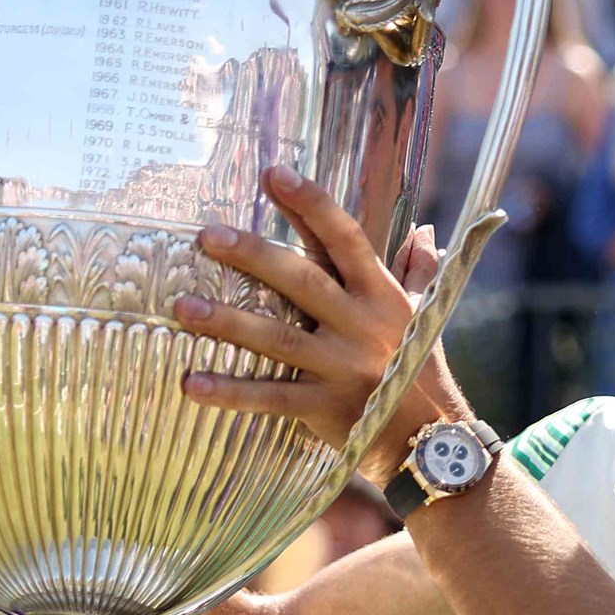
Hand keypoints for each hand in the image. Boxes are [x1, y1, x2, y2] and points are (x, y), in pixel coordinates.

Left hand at [174, 166, 468, 485]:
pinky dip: (230, 392)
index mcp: (383, 295)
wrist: (432, 441)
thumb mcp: (427, 314)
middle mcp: (362, 326)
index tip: (273, 174)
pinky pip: (270, 398)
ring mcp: (342, 368)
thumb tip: (423, 229)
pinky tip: (191, 382)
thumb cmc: (423, 371)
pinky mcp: (324, 407)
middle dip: (254, 256)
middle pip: (302, 281)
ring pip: (277, 337)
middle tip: (207, 235)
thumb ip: (419, 271)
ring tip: (181, 307)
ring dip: (227, 322)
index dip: (310, 204)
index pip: (345, 239)